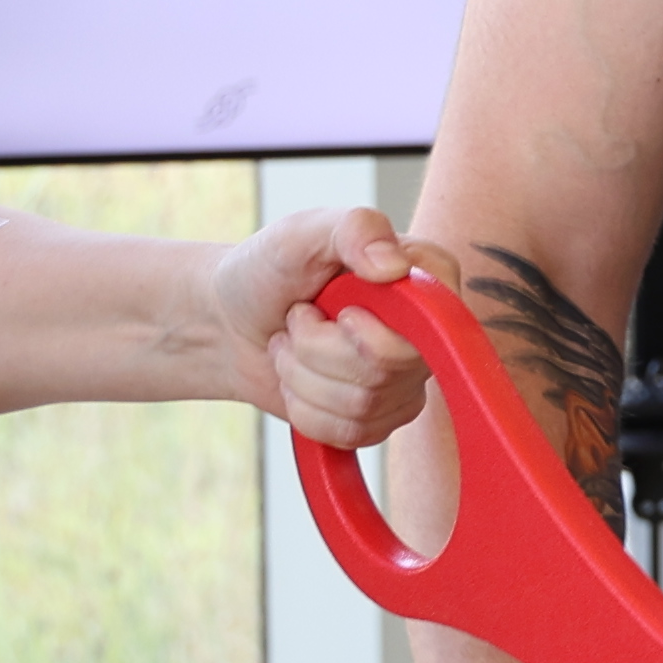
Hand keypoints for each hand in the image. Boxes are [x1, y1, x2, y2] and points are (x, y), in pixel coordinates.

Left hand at [231, 212, 437, 447]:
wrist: (231, 322)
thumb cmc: (269, 270)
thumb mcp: (302, 233)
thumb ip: (353, 229)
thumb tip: (394, 267)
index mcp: (424, 278)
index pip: (432, 324)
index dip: (372, 328)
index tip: (337, 309)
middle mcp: (426, 333)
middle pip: (386, 369)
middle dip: (318, 348)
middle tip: (299, 318)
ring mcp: (405, 380)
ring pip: (363, 405)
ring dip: (303, 375)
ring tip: (292, 344)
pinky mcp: (379, 418)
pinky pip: (349, 433)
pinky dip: (305, 408)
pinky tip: (298, 378)